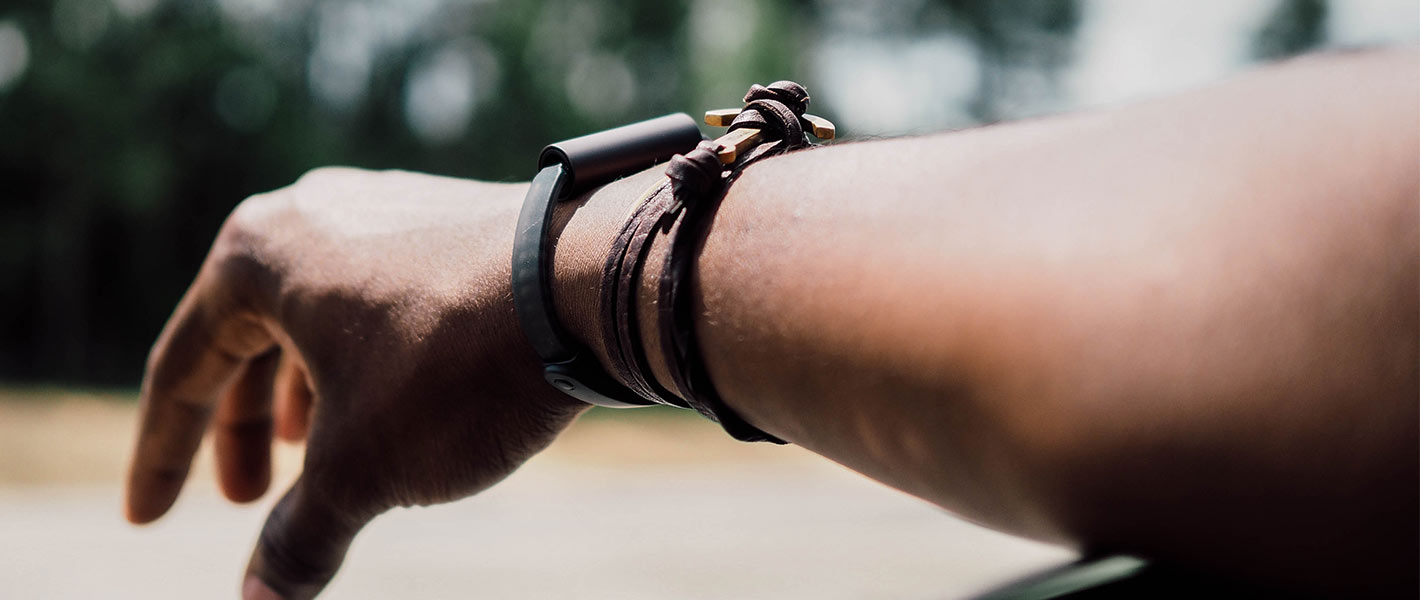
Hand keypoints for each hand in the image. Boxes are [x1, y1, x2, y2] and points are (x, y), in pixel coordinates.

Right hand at [124, 168, 591, 598]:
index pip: (182, 370)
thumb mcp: (361, 467)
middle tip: (248, 501)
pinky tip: (395, 410)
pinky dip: (367, 367)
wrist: (592, 285)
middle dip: (242, 429)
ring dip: (307, 399)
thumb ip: (300, 535)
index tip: (148, 520)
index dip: (162, 457)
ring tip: (314, 460)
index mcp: (258, 255)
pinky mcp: (454, 224)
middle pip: (249, 340)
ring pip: (321, 322)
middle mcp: (315, 214)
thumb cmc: (453, 366)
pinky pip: (382, 305)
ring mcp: (390, 210)